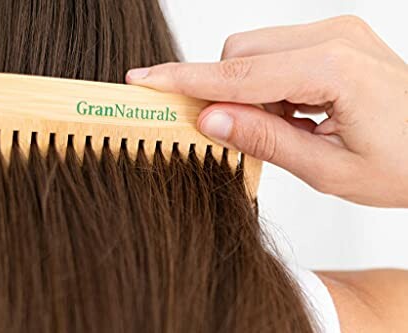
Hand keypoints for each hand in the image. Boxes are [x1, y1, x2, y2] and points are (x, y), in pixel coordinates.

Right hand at [126, 16, 407, 207]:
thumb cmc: (404, 164)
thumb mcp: (328, 169)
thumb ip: (264, 139)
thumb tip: (209, 119)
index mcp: (333, 68)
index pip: (238, 72)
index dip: (185, 79)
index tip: (144, 81)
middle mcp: (333, 37)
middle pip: (241, 53)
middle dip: (225, 92)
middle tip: (241, 134)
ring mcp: (335, 32)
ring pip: (254, 52)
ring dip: (248, 91)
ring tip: (285, 128)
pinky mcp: (334, 38)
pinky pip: (276, 53)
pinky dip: (268, 85)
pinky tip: (295, 113)